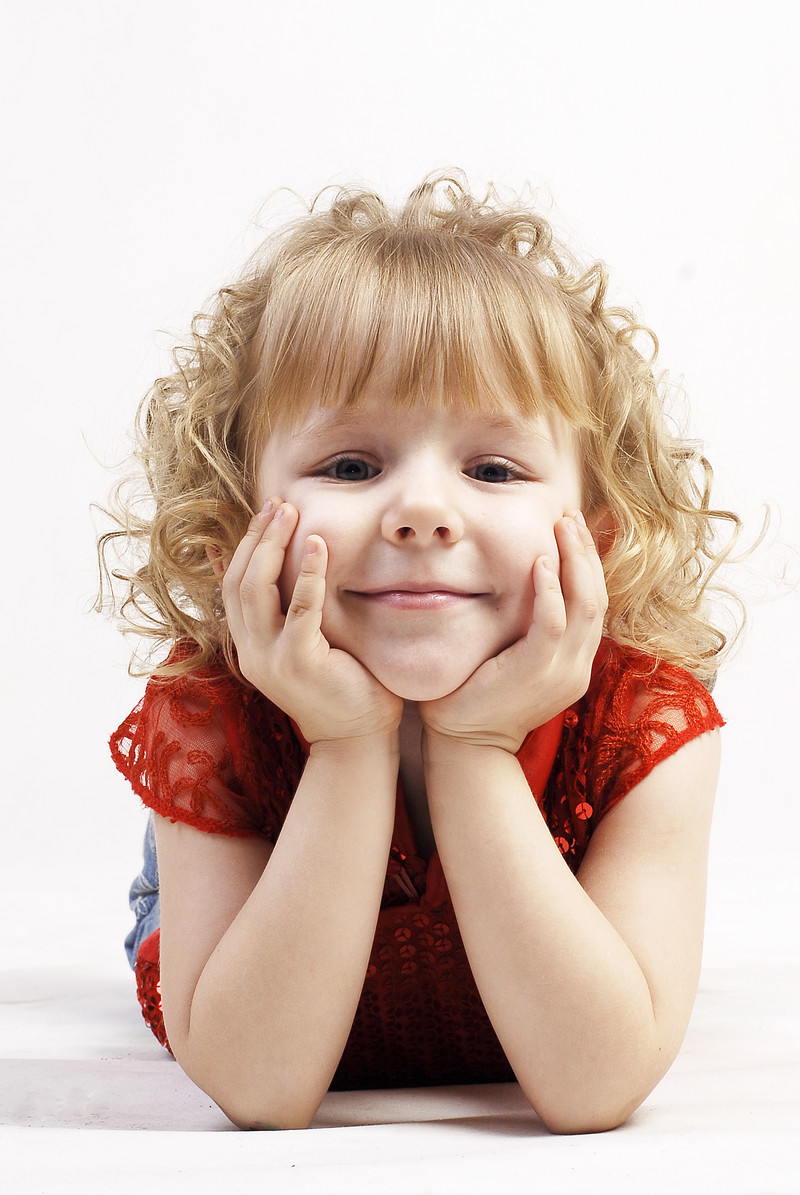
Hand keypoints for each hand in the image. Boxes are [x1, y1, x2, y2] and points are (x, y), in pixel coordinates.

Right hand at [220, 501, 403, 745]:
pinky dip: (306, 575)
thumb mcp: (310, 645)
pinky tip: (317, 546)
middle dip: (255, 538)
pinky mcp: (299, 663)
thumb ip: (295, 613)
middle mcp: (251, 653)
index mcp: (250, 648)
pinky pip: (299, 611)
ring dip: (271, 546)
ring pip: (255, 591)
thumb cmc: (345, 689)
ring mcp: (271, 660)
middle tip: (278, 503)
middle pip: (237, 583)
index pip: (230, 589)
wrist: (358, 740)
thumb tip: (293, 571)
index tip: (262, 514)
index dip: (240, 548)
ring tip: (291, 513)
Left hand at [419, 513, 606, 754]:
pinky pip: (553, 624)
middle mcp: (577, 667)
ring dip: (574, 561)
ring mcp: (562, 673)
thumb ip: (523, 626)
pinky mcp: (537, 673)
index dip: (588, 563)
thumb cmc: (476, 696)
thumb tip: (518, 582)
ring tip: (561, 527)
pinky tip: (540, 561)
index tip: (573, 529)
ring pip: (584, 606)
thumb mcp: (509, 656)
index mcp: (574, 662)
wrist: (464, 744)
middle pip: (597, 598)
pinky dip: (549, 591)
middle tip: (569, 516)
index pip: (594, 603)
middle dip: (586, 553)